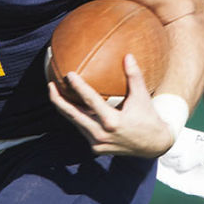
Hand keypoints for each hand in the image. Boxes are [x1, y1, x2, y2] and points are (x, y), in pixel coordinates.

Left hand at [46, 53, 175, 156]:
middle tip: (50, 85)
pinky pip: (82, 129)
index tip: (68, 74)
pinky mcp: (96, 148)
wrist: (153, 146)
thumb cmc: (148, 118)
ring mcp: (97, 143)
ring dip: (65, 108)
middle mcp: (101, 134)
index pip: (90, 101)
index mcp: (112, 122)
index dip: (78, 87)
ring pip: (75, 122)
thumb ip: (134, 77)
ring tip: (56, 93)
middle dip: (58, 100)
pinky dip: (76, 117)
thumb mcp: (142, 97)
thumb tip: (128, 55)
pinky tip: (70, 105)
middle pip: (73, 115)